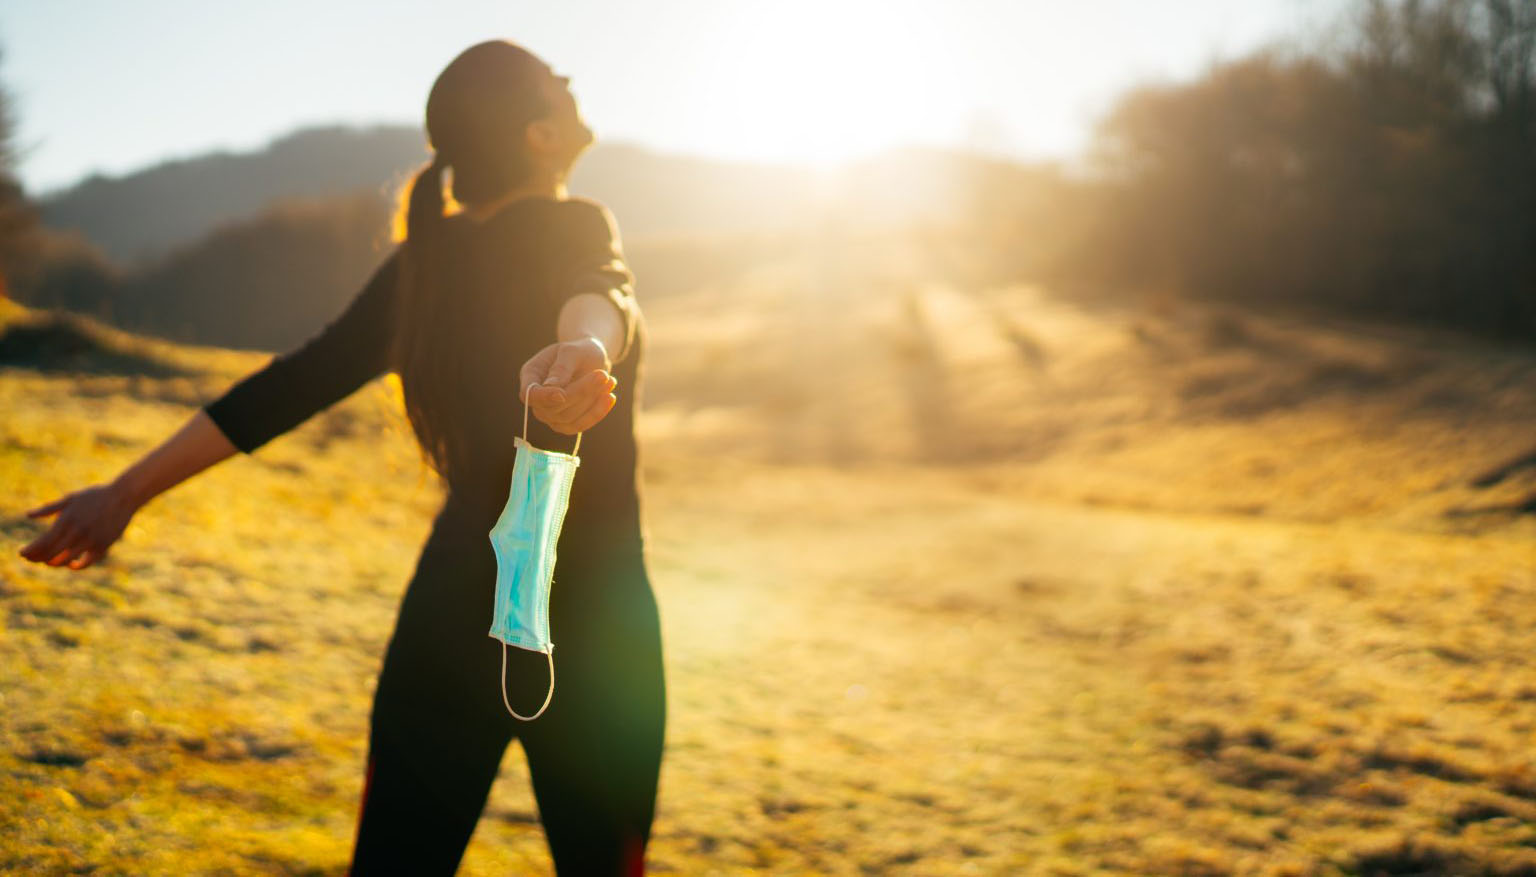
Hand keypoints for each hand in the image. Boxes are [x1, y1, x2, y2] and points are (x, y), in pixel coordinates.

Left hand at [17, 483, 137, 568]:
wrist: (124, 496)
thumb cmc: (95, 496)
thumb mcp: (71, 498)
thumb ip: (49, 509)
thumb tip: (28, 515)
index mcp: (66, 520)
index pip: (42, 543)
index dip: (30, 551)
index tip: (22, 554)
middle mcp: (76, 532)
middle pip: (50, 553)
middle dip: (38, 558)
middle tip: (31, 558)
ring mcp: (90, 541)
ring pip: (65, 560)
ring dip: (54, 563)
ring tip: (48, 560)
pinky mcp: (103, 546)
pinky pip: (86, 563)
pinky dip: (76, 566)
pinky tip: (71, 564)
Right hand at [518, 337, 618, 434]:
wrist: (592, 361)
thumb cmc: (580, 351)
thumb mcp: (572, 351)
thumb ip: (562, 367)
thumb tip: (552, 387)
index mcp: (531, 375)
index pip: (529, 394)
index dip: (544, 398)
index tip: (562, 394)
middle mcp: (538, 398)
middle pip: (552, 408)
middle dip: (580, 393)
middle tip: (602, 375)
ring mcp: (551, 414)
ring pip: (568, 418)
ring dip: (592, 401)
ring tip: (609, 380)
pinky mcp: (567, 423)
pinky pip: (580, 426)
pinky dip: (597, 413)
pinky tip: (610, 397)